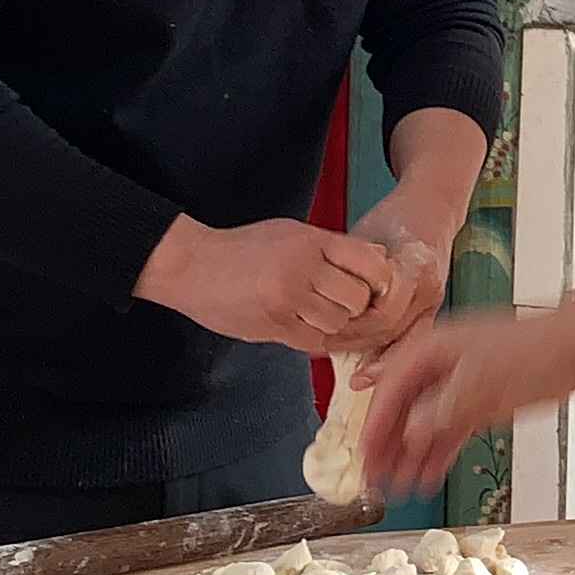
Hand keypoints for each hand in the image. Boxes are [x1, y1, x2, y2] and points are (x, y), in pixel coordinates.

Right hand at [133, 216, 395, 353]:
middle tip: (341, 302)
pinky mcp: (273, 326)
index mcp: (310, 242)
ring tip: (315, 312)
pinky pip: (314, 340)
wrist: (193, 266)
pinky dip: (313, 336)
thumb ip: (334, 247)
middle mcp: (302, 269)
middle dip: (355, 304)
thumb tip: (381, 257)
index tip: (373, 285)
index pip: (368, 262)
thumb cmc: (244, 248)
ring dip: (333, 322)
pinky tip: (301, 324)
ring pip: (337, 322)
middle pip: (357, 298)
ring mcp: (287, 300)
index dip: (378, 277)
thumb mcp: (291, 233)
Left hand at [323, 186, 455, 355]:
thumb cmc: (394, 217)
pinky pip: (407, 340)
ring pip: (398, 340)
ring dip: (365, 350)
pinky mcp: (432, 309)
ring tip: (333, 351)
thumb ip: (348, 269)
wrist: (433, 208)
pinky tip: (363, 366)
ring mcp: (434, 300)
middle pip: (389, 329)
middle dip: (352, 341)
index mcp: (415, 265)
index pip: (382, 311)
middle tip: (318, 347)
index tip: (322, 332)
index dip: (351, 325)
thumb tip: (316, 299)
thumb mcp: (364, 236)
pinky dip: (383, 354)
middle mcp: (429, 287)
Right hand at [350, 286, 574, 496]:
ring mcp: (459, 389)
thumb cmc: (535, 347)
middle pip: (403, 409)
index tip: (365, 450)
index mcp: (433, 349)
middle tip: (372, 476)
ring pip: (424, 427)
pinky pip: (448, 435)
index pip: (392, 387)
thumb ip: (446, 407)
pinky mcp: (478, 407)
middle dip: (387, 444)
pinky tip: (425, 477)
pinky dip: (436, 456)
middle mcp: (441, 368)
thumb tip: (414, 431)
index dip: (376, 421)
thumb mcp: (485, 377)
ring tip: (395, 487)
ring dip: (409, 456)